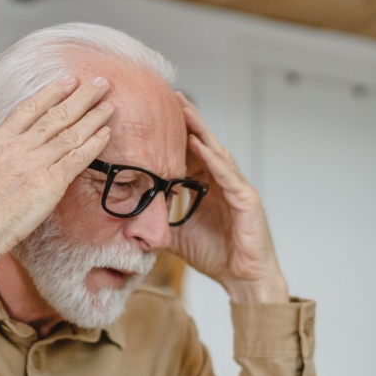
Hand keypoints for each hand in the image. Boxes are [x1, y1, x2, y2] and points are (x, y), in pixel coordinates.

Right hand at [0, 76, 113, 289]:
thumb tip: (14, 160)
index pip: (29, 109)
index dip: (52, 93)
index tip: (67, 81)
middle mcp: (17, 146)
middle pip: (55, 115)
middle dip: (81, 96)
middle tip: (99, 83)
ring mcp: (34, 163)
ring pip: (70, 132)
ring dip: (93, 116)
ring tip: (108, 104)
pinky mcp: (49, 183)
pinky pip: (77, 157)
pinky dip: (93, 143)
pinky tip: (105, 133)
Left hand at [169, 92, 288, 303]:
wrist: (243, 280)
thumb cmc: (217, 256)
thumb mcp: (178, 235)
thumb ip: (160, 222)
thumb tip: (129, 219)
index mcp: (208, 188)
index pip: (189, 155)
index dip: (173, 136)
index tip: (155, 116)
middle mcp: (223, 182)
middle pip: (203, 145)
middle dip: (187, 120)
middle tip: (169, 96)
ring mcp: (236, 188)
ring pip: (216, 152)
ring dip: (199, 129)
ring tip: (183, 108)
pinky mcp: (246, 199)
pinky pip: (227, 174)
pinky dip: (212, 158)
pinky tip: (199, 142)